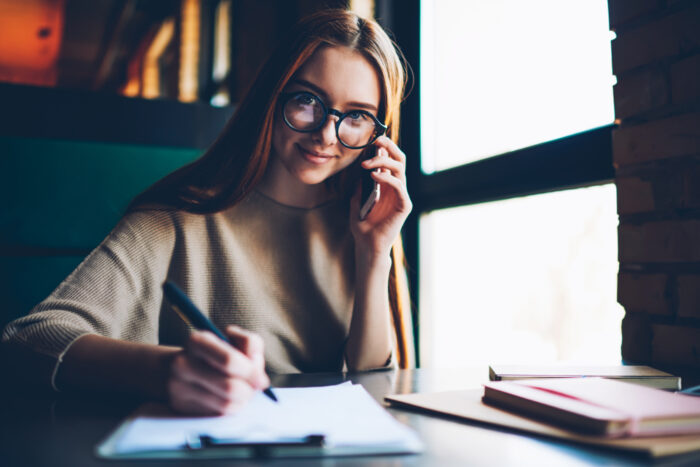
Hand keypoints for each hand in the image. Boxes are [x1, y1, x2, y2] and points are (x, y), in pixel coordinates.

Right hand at [167, 325, 269, 414]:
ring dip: (242, 400)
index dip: (251, 371)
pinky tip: (228, 399)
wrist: (184, 368)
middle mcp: (183, 364)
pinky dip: (231, 407)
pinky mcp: (181, 406)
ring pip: (226, 403)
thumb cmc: (217, 353)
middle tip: (253, 386)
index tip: (258, 373)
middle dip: (249, 389)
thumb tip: (260, 380)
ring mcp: (179, 387)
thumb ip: (251, 347)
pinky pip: (218, 413)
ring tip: (241, 391)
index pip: (230, 361)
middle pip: (230, 387)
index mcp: (198, 341)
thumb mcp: (235, 340)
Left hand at [350, 136, 411, 259]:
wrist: (368, 245)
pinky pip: (399, 186)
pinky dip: (387, 178)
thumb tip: (360, 170)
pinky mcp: (404, 205)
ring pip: (400, 169)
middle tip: (375, 140)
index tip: (370, 141)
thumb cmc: (363, 226)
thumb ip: (360, 186)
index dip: (383, 148)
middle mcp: (397, 188)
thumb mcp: (357, 201)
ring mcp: (401, 196)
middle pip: (399, 159)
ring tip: (367, 164)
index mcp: (387, 185)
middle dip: (389, 146)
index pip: (390, 160)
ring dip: (383, 161)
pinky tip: (374, 176)